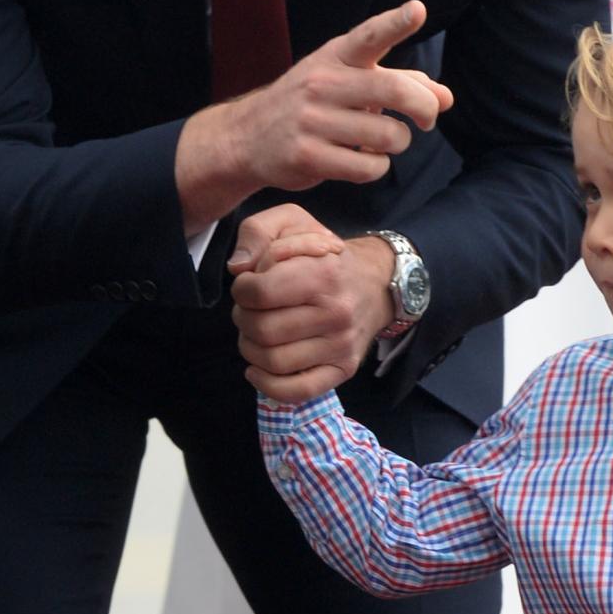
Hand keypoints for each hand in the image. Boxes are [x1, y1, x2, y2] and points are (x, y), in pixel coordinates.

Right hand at [174, 0, 451, 232]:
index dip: (395, 23)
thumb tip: (446, 98)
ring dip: (398, 143)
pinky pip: (368, 168)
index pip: (368, 36)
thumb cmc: (312, 103)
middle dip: (424, 108)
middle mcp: (323, 83)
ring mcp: (312, 120)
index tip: (418, 10)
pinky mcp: (307, 156)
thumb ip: (399, 83)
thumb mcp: (347, 80)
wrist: (248, 136)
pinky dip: (378, 167)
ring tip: (387, 142)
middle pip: (393, 91)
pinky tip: (364, 160)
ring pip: (387, 136)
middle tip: (428, 119)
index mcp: (335, 57)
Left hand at [231, 204, 395, 401]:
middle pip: (262, 330)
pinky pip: (296, 392)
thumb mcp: (292, 221)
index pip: (260, 293)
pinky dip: (266, 384)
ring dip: (250, 348)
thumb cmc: (325, 253)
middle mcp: (336, 313)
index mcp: (323, 274)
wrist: (375, 281)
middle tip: (250, 308)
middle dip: (243, 318)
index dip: (242, 289)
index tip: (247, 284)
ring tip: (256, 330)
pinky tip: (256, 367)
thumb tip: (237, 269)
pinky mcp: (343, 370)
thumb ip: (257, 232)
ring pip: (273, 361)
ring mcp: (341, 346)